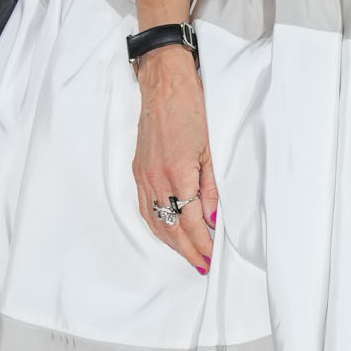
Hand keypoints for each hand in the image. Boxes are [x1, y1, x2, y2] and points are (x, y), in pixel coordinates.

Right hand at [132, 46, 216, 274]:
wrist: (164, 84)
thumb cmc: (192, 108)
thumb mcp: (210, 148)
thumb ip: (211, 187)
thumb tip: (211, 218)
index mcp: (177, 174)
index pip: (191, 221)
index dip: (202, 242)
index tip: (212, 256)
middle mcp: (156, 179)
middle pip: (171, 227)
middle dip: (188, 250)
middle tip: (202, 265)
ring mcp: (144, 175)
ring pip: (155, 221)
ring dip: (171, 242)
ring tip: (188, 255)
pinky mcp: (138, 170)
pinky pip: (144, 207)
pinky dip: (156, 225)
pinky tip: (166, 233)